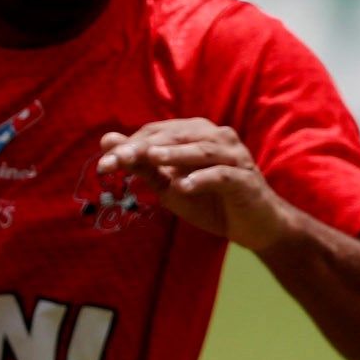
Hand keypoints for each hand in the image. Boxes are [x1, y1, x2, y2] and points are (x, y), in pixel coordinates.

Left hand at [97, 119, 295, 251]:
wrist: (255, 226)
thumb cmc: (212, 202)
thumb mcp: (170, 185)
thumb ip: (142, 164)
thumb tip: (106, 140)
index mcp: (197, 133)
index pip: (158, 132)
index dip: (130, 145)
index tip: (104, 163)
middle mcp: (218, 138)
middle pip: (178, 136)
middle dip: (146, 147)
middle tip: (118, 159)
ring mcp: (235, 157)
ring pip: (202, 150)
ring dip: (176, 154)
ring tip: (152, 159)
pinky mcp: (246, 180)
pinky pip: (223, 175)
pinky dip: (203, 179)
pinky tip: (184, 187)